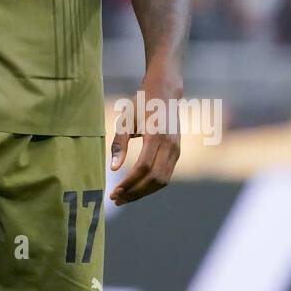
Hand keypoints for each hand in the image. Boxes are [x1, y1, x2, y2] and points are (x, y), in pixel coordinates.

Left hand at [109, 71, 182, 205]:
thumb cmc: (142, 103)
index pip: (143, 168)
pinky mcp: (177, 153)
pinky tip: (136, 187)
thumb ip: (120, 143)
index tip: (114, 192)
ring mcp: (176, 150)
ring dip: (143, 192)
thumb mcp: (126, 119)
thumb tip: (114, 169)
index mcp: (156, 136)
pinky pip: (165, 175)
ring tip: (124, 197)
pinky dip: (151, 185)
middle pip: (154, 179)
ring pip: (162, 181)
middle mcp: (170, 146)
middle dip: (135, 192)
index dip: (129, 183)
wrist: (166, 91)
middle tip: (116, 199)